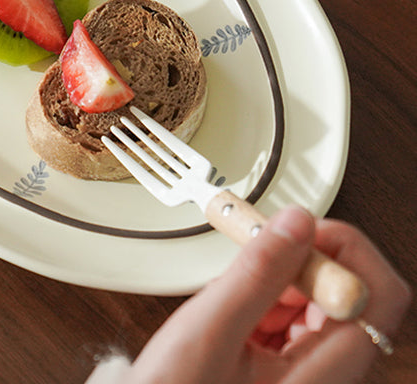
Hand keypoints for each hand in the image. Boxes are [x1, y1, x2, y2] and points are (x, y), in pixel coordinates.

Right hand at [125, 206, 410, 383]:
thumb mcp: (211, 330)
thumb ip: (258, 274)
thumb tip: (297, 222)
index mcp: (322, 378)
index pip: (379, 297)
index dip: (346, 252)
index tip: (299, 233)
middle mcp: (328, 379)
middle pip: (351, 297)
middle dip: (304, 262)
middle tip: (260, 247)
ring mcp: (310, 377)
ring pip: (322, 305)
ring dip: (283, 281)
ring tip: (236, 289)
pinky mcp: (291, 374)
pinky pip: (298, 322)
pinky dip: (268, 300)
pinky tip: (236, 308)